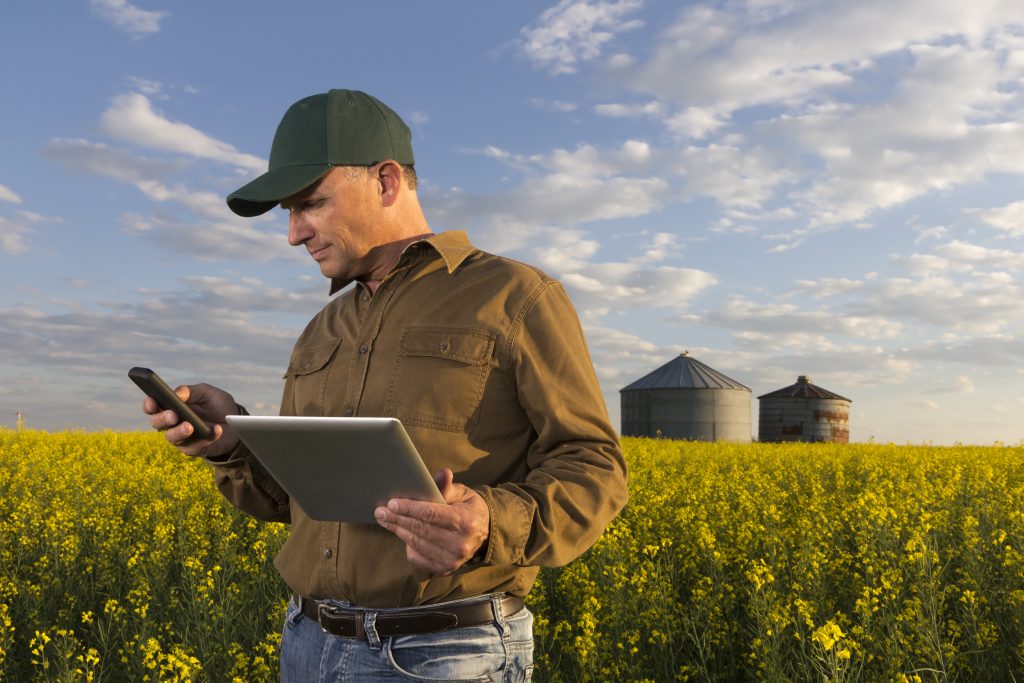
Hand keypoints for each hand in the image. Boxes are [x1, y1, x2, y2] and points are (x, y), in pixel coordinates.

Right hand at [144, 383, 239, 457]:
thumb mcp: (207, 393)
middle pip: (158, 423)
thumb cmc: (216, 406)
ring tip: (190, 426)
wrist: (234, 424)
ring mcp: (181, 438)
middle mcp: (171, 424)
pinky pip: (197, 446)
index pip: (152, 406)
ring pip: (172, 438)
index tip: (153, 400)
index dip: (150, 404)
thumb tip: (178, 394)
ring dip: (180, 432)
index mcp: (170, 407)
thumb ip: (191, 391)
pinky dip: (208, 437)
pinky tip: (217, 430)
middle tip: (173, 415)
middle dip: (163, 418)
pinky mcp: (195, 449)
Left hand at [374, 468, 489, 573]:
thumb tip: (443, 472)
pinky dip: (408, 545)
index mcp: (466, 522)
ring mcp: (452, 560)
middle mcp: (460, 544)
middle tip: (380, 511)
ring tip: (385, 519)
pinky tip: (402, 533)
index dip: (410, 508)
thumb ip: (448, 486)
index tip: (392, 503)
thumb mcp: (463, 494)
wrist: (484, 533)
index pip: (432, 514)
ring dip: (398, 530)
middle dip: (398, 519)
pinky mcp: (445, 568)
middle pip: (421, 530)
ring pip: (417, 544)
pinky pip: (418, 558)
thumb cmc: (469, 509)